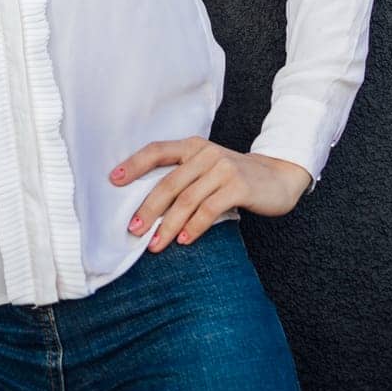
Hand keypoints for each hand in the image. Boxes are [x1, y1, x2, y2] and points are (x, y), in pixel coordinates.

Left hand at [109, 137, 314, 250]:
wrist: (278, 177)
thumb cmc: (234, 178)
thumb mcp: (207, 170)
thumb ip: (183, 178)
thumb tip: (147, 207)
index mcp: (192, 146)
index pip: (157, 151)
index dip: (134, 165)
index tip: (113, 180)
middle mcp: (205, 153)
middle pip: (168, 182)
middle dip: (148, 208)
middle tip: (133, 229)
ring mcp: (223, 168)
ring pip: (187, 200)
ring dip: (168, 225)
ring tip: (155, 244)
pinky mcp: (238, 185)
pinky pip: (210, 209)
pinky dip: (194, 226)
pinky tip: (185, 241)